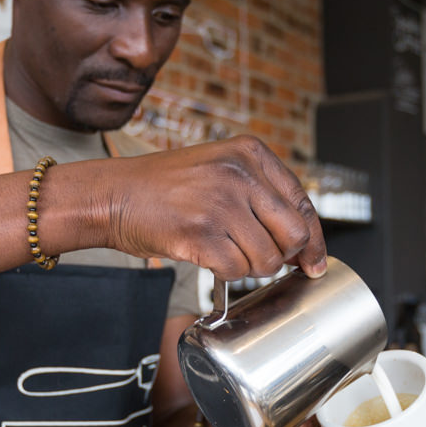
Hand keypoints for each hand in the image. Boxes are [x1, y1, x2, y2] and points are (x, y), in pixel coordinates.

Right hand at [107, 135, 326, 280]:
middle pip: (294, 235)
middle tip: (260, 259)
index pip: (303, 203)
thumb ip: (259, 193)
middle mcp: (239, 174)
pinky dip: (224, 274)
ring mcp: (220, 204)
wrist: (112, 194)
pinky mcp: (201, 234)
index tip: (312, 261)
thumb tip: (302, 243)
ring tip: (222, 252)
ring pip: (267, 259)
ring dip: (249, 267)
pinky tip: (206, 256)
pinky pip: (236, 271)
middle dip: (281, 256)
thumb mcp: (217, 168)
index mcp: (249, 153)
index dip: (313, 239)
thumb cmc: (161, 186)